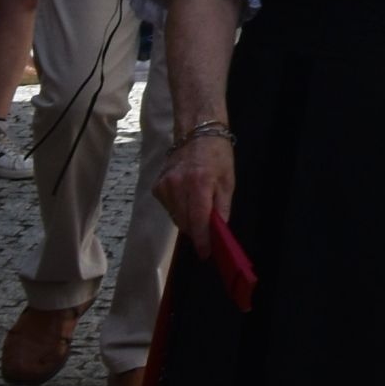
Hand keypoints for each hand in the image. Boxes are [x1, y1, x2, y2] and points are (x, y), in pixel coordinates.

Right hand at [153, 135, 234, 257]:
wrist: (196, 132)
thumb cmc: (217, 155)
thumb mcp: (227, 181)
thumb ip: (222, 207)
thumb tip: (219, 231)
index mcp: (198, 184)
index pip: (197, 221)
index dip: (202, 240)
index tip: (205, 253)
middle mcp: (177, 186)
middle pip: (185, 223)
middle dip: (197, 231)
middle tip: (208, 231)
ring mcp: (164, 186)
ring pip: (175, 217)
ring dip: (188, 220)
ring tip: (198, 207)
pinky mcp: (157, 187)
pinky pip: (168, 208)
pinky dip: (178, 209)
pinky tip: (187, 198)